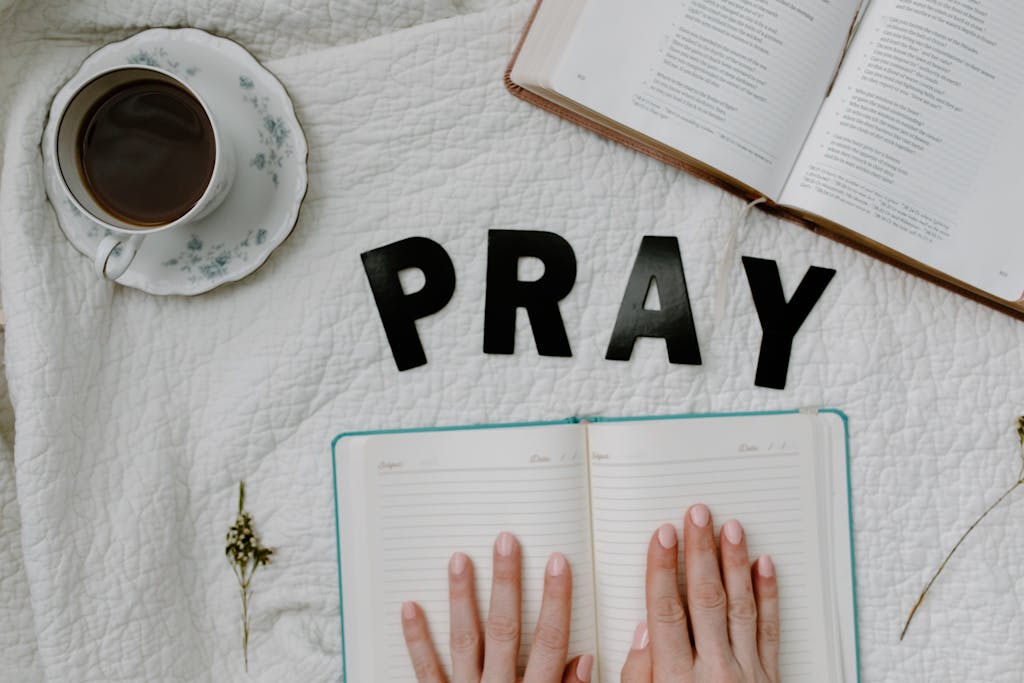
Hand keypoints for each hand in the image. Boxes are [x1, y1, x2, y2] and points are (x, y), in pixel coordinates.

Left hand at [402, 531, 593, 682]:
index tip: (558, 562)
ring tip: (459, 558)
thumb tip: (587, 659)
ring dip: (461, 598)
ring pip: (465, 641)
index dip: (556, 600)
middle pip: (506, 630)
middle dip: (508, 583)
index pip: (551, 642)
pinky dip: (416, 637)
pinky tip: (409, 605)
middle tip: (506, 541)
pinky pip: (424, 669)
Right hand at [622, 504, 779, 682]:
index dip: (662, 569)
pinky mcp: (770, 677)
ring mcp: (746, 673)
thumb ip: (638, 674)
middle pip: (705, 599)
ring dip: (735, 562)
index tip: (663, 536)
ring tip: (731, 528)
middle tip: (698, 516)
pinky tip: (764, 565)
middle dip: (700, 552)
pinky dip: (768, 595)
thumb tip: (643, 631)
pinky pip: (770, 630)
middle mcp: (714, 671)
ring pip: (740, 607)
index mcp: (677, 678)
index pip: (666, 611)